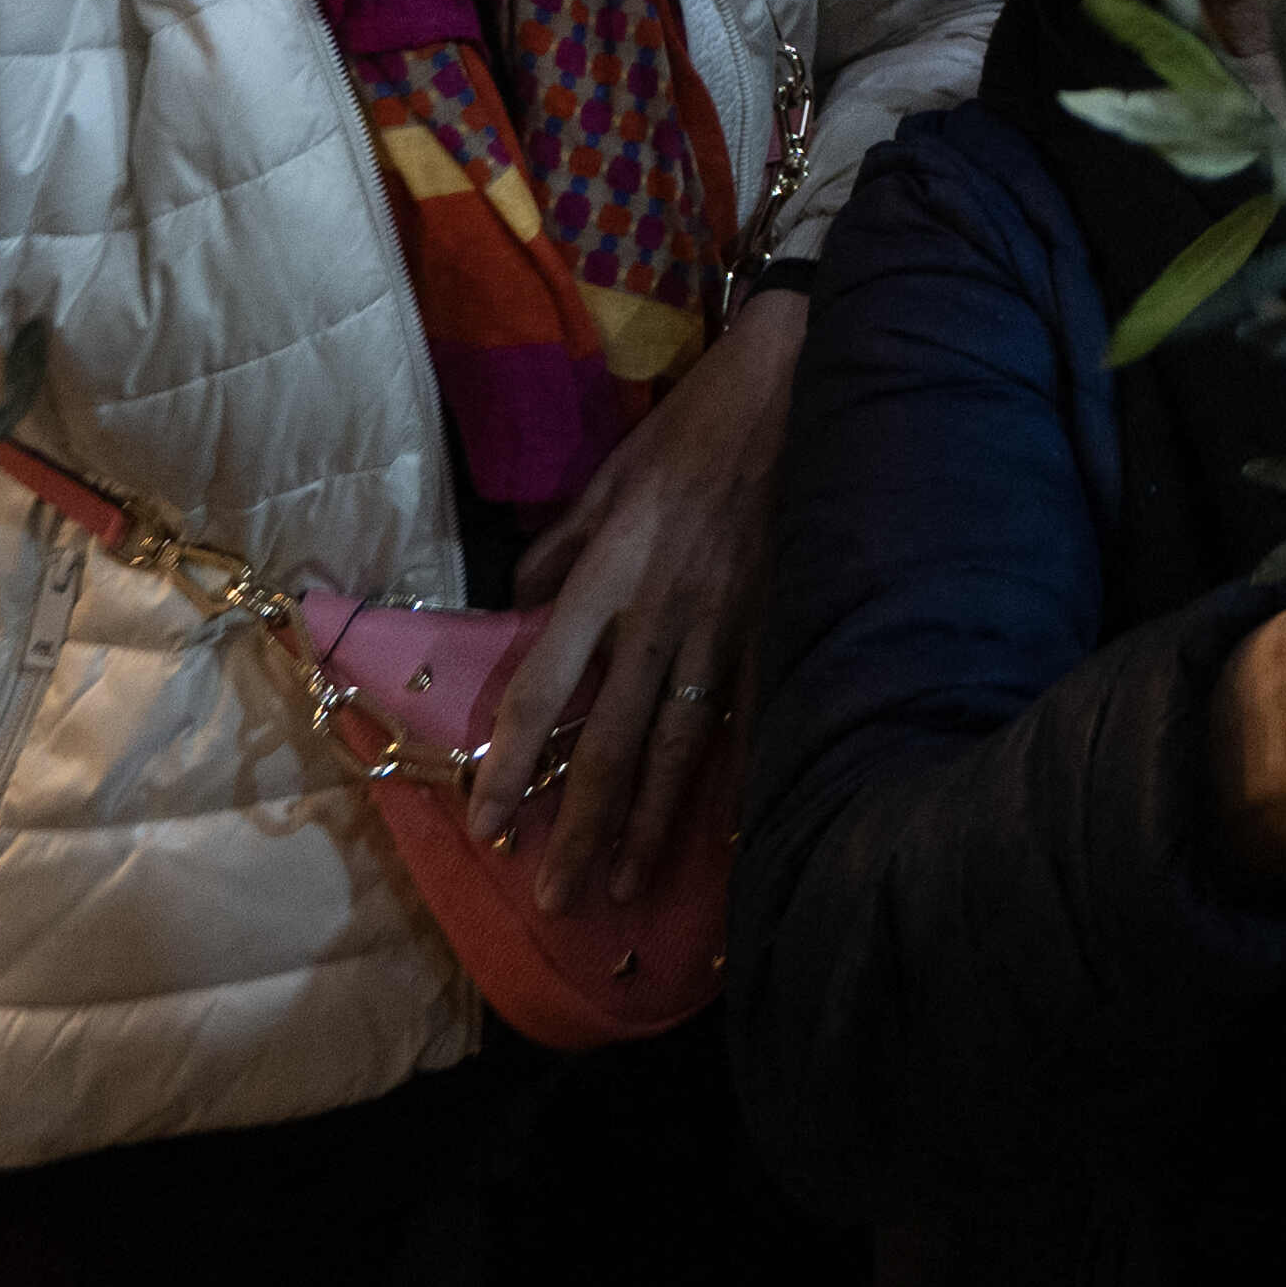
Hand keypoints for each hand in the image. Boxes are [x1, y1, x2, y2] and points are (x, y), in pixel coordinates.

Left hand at [478, 291, 801, 903]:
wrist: (797, 384)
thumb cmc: (697, 423)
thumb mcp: (611, 473)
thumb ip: (563, 545)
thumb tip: (522, 605)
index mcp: (609, 573)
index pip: (545, 690)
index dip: (513, 765)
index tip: (487, 824)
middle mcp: (660, 614)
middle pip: (611, 743)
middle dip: (579, 828)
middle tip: (553, 902)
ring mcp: (726, 627)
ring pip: (679, 748)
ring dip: (647, 826)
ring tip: (620, 889)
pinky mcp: (778, 624)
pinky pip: (751, 716)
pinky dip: (736, 778)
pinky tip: (723, 833)